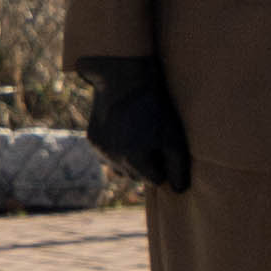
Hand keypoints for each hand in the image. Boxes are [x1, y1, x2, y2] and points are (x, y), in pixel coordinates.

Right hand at [79, 60, 192, 198]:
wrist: (123, 79)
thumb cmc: (154, 107)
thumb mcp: (173, 136)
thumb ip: (178, 167)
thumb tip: (178, 190)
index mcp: (135, 160)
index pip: (155, 180)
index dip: (164, 165)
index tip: (165, 146)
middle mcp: (114, 160)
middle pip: (137, 177)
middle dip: (146, 165)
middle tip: (153, 139)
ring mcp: (100, 151)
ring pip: (120, 169)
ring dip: (130, 160)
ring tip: (138, 136)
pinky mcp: (92, 141)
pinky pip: (108, 157)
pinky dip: (117, 151)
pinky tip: (124, 132)